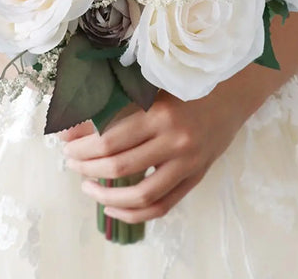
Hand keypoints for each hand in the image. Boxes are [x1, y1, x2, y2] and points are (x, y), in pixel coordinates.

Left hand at [59, 89, 245, 222]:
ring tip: (87, 186)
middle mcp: (175, 141)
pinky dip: (133, 214)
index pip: (109, 139)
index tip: (65, 145)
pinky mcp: (195, 178)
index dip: (82, 147)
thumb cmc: (185, 83)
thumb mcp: (151, 85)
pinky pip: (162, 206)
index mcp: (159, 113)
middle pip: (119, 166)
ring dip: (106, 195)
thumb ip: (116, 100)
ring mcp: (187, 163)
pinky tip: (113, 208)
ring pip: (140, 194)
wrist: (232, 93)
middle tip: (71, 162)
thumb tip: (74, 121)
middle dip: (86, 167)